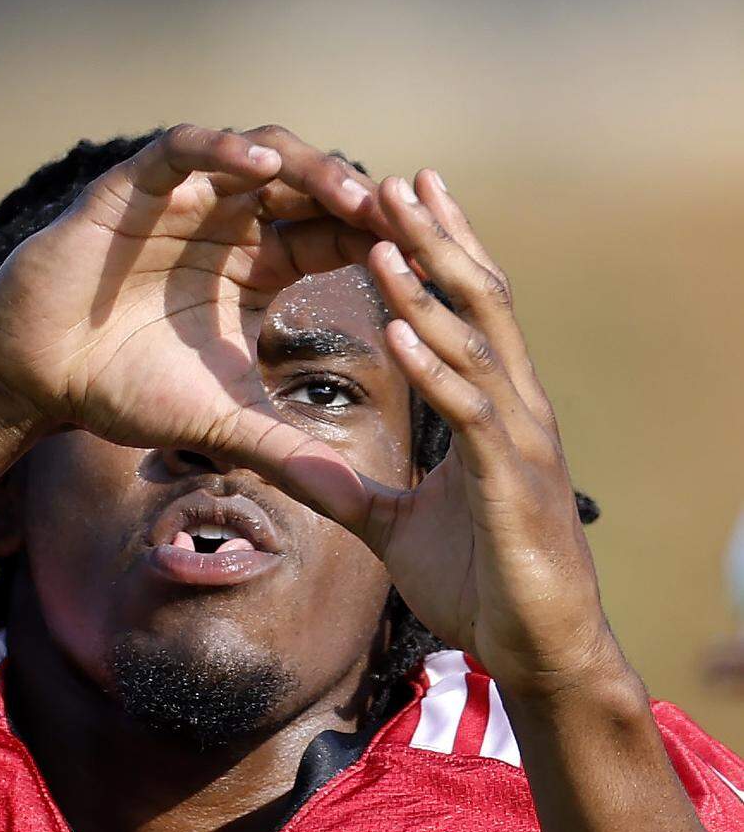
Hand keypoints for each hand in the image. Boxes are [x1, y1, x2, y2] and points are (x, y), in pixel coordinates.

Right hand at [0, 125, 378, 519]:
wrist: (37, 375)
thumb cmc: (124, 389)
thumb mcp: (222, 420)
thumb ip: (287, 451)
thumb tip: (355, 503)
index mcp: (259, 267)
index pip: (335, 238)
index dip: (382, 245)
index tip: (432, 265)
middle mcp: (230, 224)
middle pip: (311, 189)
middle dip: (361, 201)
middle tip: (408, 225)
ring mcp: (185, 198)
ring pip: (261, 156)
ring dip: (311, 170)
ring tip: (353, 196)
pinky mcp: (134, 185)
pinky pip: (185, 148)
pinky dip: (224, 151)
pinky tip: (262, 167)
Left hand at [352, 173, 620, 697]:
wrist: (535, 653)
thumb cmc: (481, 584)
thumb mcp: (394, 526)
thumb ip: (348, 489)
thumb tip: (297, 468)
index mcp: (493, 409)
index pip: (466, 310)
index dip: (436, 252)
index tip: (398, 200)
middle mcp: (515, 408)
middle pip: (477, 302)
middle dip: (436, 239)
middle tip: (395, 178)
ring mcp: (519, 441)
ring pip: (475, 343)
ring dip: (427, 288)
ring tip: (384, 234)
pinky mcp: (512, 483)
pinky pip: (471, 411)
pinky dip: (434, 367)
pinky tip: (397, 329)